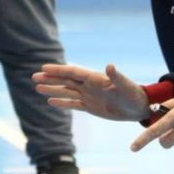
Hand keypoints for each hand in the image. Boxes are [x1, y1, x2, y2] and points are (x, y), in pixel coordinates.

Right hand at [32, 63, 150, 121]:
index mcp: (95, 78)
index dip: (59, 70)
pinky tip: (50, 101)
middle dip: (50, 78)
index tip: (44, 68)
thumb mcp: (126, 86)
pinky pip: (73, 104)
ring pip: (66, 91)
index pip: (73, 73)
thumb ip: (117, 77)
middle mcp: (89, 85)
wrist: (140, 108)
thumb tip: (109, 65)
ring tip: (37, 87)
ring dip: (52, 89)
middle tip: (33, 76)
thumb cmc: (135, 95)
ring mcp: (89, 96)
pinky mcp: (91, 107)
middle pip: (66, 81)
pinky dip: (62, 102)